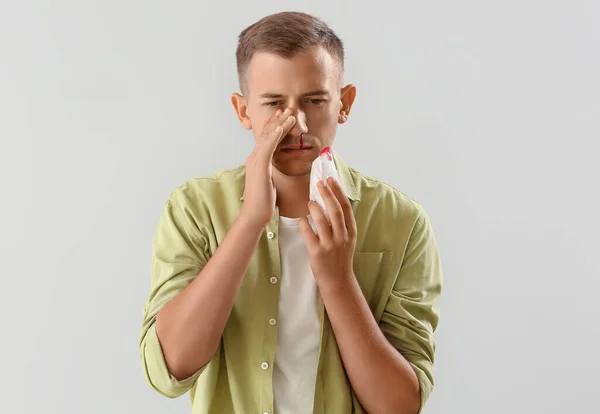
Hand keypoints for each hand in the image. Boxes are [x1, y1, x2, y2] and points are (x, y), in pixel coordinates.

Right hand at [240, 108, 295, 228]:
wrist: (254, 214)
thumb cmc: (263, 201)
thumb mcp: (269, 182)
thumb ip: (271, 172)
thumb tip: (276, 169)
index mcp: (257, 161)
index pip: (266, 139)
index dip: (275, 126)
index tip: (283, 116)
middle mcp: (254, 157)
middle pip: (266, 134)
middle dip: (277, 120)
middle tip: (287, 108)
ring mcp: (255, 161)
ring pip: (268, 137)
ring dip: (279, 123)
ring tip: (289, 113)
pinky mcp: (259, 166)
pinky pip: (267, 147)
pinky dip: (274, 135)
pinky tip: (281, 127)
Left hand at [299, 176, 356, 292]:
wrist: (338, 281)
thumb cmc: (340, 257)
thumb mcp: (347, 239)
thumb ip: (342, 223)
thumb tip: (331, 200)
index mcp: (351, 232)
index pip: (346, 207)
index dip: (338, 191)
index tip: (331, 179)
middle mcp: (342, 237)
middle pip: (335, 210)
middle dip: (327, 193)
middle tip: (319, 182)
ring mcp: (330, 245)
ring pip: (321, 220)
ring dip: (314, 207)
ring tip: (310, 202)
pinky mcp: (317, 252)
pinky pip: (308, 232)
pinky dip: (304, 223)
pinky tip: (302, 220)